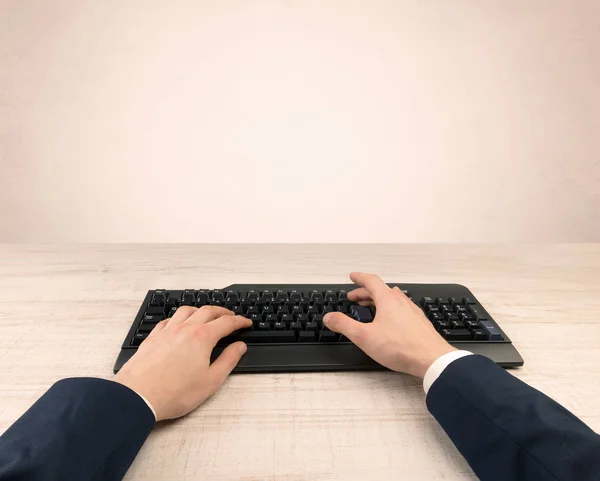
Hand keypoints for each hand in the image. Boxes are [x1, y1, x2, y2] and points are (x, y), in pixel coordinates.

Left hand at [114, 306, 251, 420]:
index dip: (239, 321)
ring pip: (186, 310)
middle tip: (231, 317)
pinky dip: (178, 317)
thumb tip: (239, 347)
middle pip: (207, 311)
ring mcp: (167, 331)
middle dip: (222, 312)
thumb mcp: (211, 380)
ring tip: (206, 315)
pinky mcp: (152, 338)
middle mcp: (185, 329)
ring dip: (200, 309)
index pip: (226, 323)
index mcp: (202, 337)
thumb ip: (228, 360)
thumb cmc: (174, 392)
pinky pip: (168, 320)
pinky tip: (178, 324)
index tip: (245, 323)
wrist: (139, 396)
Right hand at [323, 272, 455, 377]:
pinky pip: (402, 309)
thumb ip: (344, 325)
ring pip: (393, 299)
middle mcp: (401, 302)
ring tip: (371, 308)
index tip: (352, 276)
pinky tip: (390, 322)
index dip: (359, 278)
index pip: (371, 281)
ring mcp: (413, 311)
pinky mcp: (420, 323)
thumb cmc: (400, 347)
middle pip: (381, 290)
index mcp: (388, 300)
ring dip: (379, 300)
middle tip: (355, 298)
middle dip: (365, 292)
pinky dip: (391, 310)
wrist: (431, 359)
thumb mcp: (364, 337)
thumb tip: (330, 317)